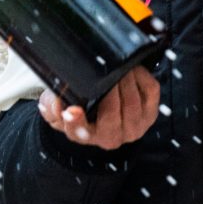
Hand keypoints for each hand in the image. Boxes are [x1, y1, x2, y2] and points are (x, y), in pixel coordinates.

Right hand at [37, 66, 159, 149]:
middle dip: (109, 90)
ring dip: (125, 81)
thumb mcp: (58, 107)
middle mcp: (111, 137)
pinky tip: (131, 68)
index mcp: (85, 136)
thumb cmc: (78, 107)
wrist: (101, 111)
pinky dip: (142, 76)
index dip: (76, 121)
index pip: (80, 131)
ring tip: (117, 66)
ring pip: (132, 102)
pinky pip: (150, 92)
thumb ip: (52, 106)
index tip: (72, 109)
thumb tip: (59, 103)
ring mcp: (134, 127)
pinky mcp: (150, 113)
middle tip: (104, 71)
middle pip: (111, 114)